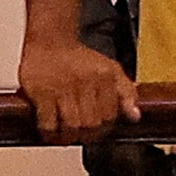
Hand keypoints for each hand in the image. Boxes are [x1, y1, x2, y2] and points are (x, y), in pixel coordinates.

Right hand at [19, 33, 137, 138]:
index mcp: (104, 77)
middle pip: (91, 123)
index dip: (103, 127)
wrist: (48, 38)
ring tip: (65, 136)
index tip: (96, 130)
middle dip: (86, 134)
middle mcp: (84, 81)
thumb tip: (135, 116)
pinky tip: (49, 131)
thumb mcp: (110, 69)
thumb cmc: (78, 57)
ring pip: (71, 125)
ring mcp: (61, 87)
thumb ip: (126, 92)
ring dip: (68, 136)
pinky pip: (47, 121)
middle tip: (80, 136)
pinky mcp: (40, 91)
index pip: (109, 115)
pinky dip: (49, 131)